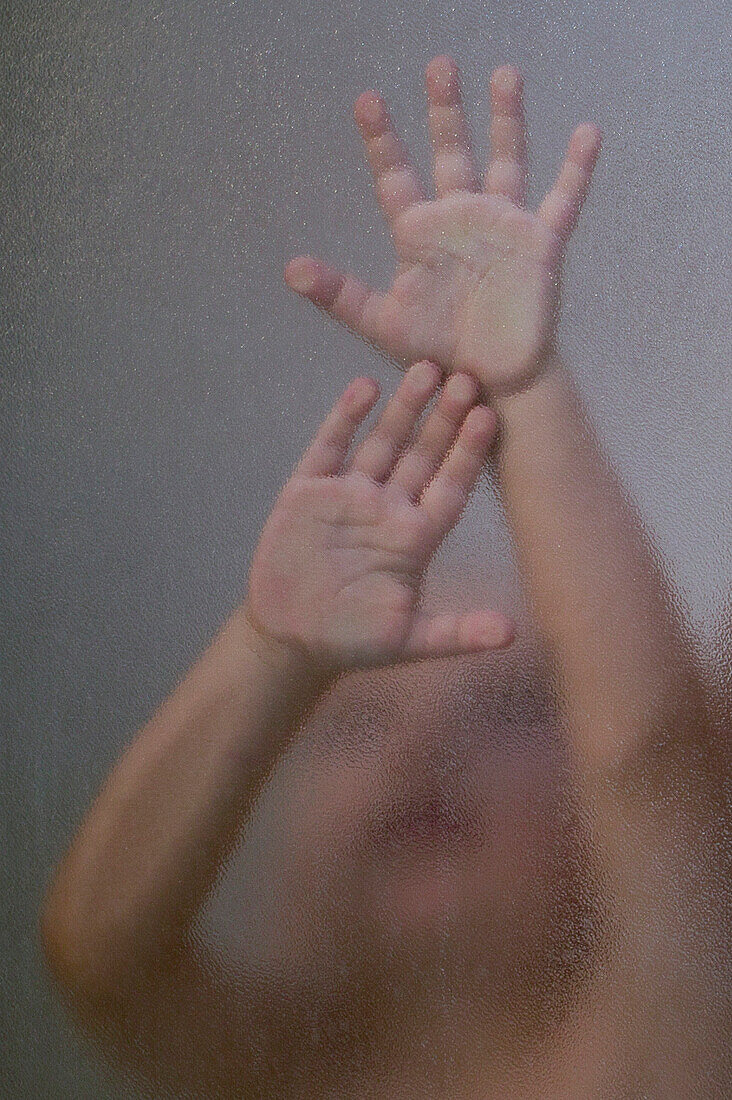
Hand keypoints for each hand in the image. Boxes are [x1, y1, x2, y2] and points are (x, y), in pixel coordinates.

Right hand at [245, 361, 513, 671]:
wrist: (291, 640)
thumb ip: (458, 632)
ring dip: (402, 408)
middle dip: (444, 419)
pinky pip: (329, 447)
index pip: (450, 487)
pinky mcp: (308, 492)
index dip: (469, 454)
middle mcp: (387, 509)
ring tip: (425, 369)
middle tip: (467, 375)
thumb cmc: (353, 642)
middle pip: (422, 455)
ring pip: (382, 443)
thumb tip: (512, 635)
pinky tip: (364, 387)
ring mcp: (348, 496)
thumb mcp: (409, 641)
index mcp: (415, 539)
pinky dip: (345, 418)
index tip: (490, 417)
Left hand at [285, 57, 601, 396]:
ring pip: (506, 161)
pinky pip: (563, 200)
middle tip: (438, 66)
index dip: (382, 140)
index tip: (366, 99)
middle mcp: (460, 220)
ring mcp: (502, 227)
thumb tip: (291, 269)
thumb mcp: (382, 322)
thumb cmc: (435, 353)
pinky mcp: (540, 245)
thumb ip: (340, 294)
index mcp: (420, 234)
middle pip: (452, 153)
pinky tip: (588, 132)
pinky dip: (576, 169)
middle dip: (445, 111)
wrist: (487, 382)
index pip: (396, 177)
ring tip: (505, 74)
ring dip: (506, 120)